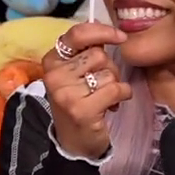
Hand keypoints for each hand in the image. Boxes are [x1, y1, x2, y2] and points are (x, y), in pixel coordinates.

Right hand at [42, 22, 134, 158]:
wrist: (74, 143)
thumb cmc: (78, 102)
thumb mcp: (75, 74)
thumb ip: (86, 52)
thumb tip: (111, 31)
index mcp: (52, 61)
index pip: (77, 34)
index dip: (102, 31)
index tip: (120, 37)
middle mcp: (54, 75)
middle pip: (98, 55)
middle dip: (110, 68)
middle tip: (102, 84)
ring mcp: (66, 93)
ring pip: (108, 73)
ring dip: (114, 84)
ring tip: (104, 98)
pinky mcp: (81, 109)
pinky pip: (116, 89)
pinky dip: (123, 95)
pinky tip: (113, 105)